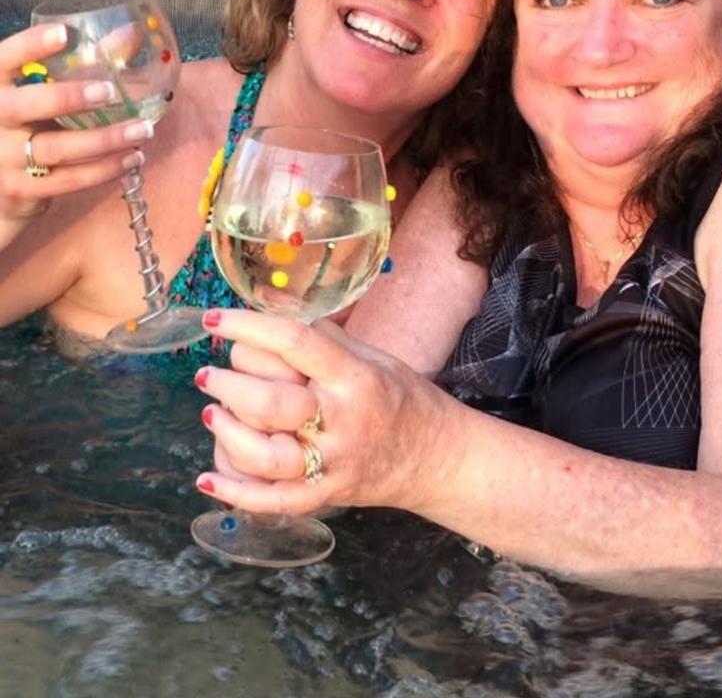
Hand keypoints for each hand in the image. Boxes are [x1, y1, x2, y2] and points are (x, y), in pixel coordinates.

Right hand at [0, 22, 153, 228]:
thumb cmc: (26, 128)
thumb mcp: (39, 95)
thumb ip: (79, 65)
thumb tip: (131, 34)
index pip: (3, 60)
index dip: (29, 46)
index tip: (63, 33)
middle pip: (26, 105)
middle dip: (68, 97)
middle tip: (108, 91)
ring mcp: (4, 159)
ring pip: (57, 148)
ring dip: (104, 140)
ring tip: (142, 130)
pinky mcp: (23, 190)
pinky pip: (70, 179)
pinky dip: (105, 169)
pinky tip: (132, 158)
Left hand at [193, 308, 448, 516]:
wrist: (435, 457)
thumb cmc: (399, 396)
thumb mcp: (370, 355)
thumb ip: (319, 335)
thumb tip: (267, 302)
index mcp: (354, 376)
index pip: (295, 343)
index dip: (249, 327)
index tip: (213, 319)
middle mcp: (341, 421)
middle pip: (269, 403)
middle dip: (227, 384)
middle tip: (211, 373)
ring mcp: (331, 463)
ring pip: (263, 456)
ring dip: (226, 432)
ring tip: (211, 412)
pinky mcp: (324, 496)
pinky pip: (271, 500)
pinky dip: (234, 492)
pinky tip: (206, 478)